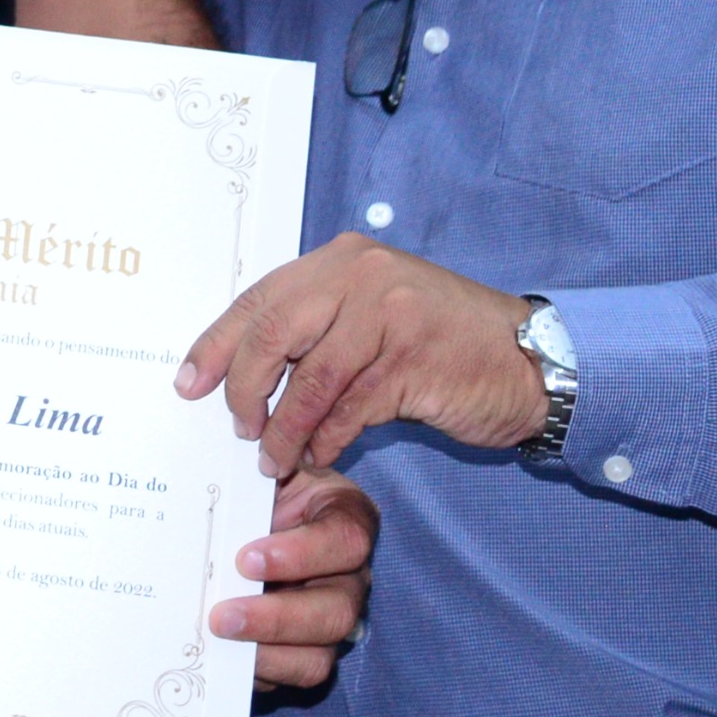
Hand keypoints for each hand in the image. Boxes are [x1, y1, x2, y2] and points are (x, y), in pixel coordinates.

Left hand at [176, 232, 544, 477]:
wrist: (529, 360)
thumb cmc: (443, 341)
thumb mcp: (374, 315)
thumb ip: (318, 327)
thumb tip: (244, 372)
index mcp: (343, 259)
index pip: (258, 299)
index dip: (215, 344)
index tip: (187, 384)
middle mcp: (362, 276)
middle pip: (272, 332)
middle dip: (243, 388)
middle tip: (237, 427)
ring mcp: (390, 314)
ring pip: (309, 378)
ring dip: (285, 427)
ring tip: (275, 457)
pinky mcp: (413, 360)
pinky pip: (350, 408)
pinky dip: (328, 438)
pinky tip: (321, 454)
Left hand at [213, 466, 377, 687]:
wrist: (248, 519)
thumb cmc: (257, 492)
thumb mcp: (258, 475)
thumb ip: (249, 481)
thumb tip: (212, 484)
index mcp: (346, 519)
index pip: (346, 540)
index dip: (300, 555)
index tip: (246, 561)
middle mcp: (351, 575)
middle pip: (338, 611)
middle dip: (276, 619)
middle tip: (221, 617)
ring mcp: (333, 618)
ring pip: (322, 654)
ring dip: (267, 653)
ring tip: (219, 641)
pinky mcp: (310, 651)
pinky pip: (294, 675)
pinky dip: (261, 672)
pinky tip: (225, 659)